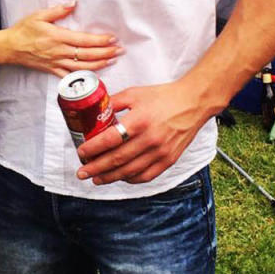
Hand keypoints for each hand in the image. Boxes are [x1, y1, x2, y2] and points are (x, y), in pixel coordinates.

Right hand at [4, 2, 121, 74]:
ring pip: (83, 67)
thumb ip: (58, 10)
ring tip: (112, 60)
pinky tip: (94, 75)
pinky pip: (70, 76)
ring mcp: (57, 63)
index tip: (113, 38)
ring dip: (100, 64)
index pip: (85, 40)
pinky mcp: (52, 70)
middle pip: (88, 55)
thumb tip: (74, 3)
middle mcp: (60, 51)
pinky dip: (83, 77)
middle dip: (106, 52)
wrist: (10, 47)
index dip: (100, 40)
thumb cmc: (24, 30)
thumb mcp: (39, 15)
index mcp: (58, 37)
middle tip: (119, 50)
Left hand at [75, 81, 207, 185]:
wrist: (193, 103)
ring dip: (110, 177)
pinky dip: (131, 179)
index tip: (81, 153)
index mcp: (139, 121)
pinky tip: (120, 177)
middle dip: (96, 168)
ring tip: (96, 178)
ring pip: (130, 171)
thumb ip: (114, 102)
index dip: (93, 149)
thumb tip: (93, 111)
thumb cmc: (163, 97)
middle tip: (81, 173)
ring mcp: (160, 152)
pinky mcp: (169, 160)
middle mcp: (150, 139)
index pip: (110, 140)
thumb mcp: (135, 93)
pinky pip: (146, 175)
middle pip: (117, 160)